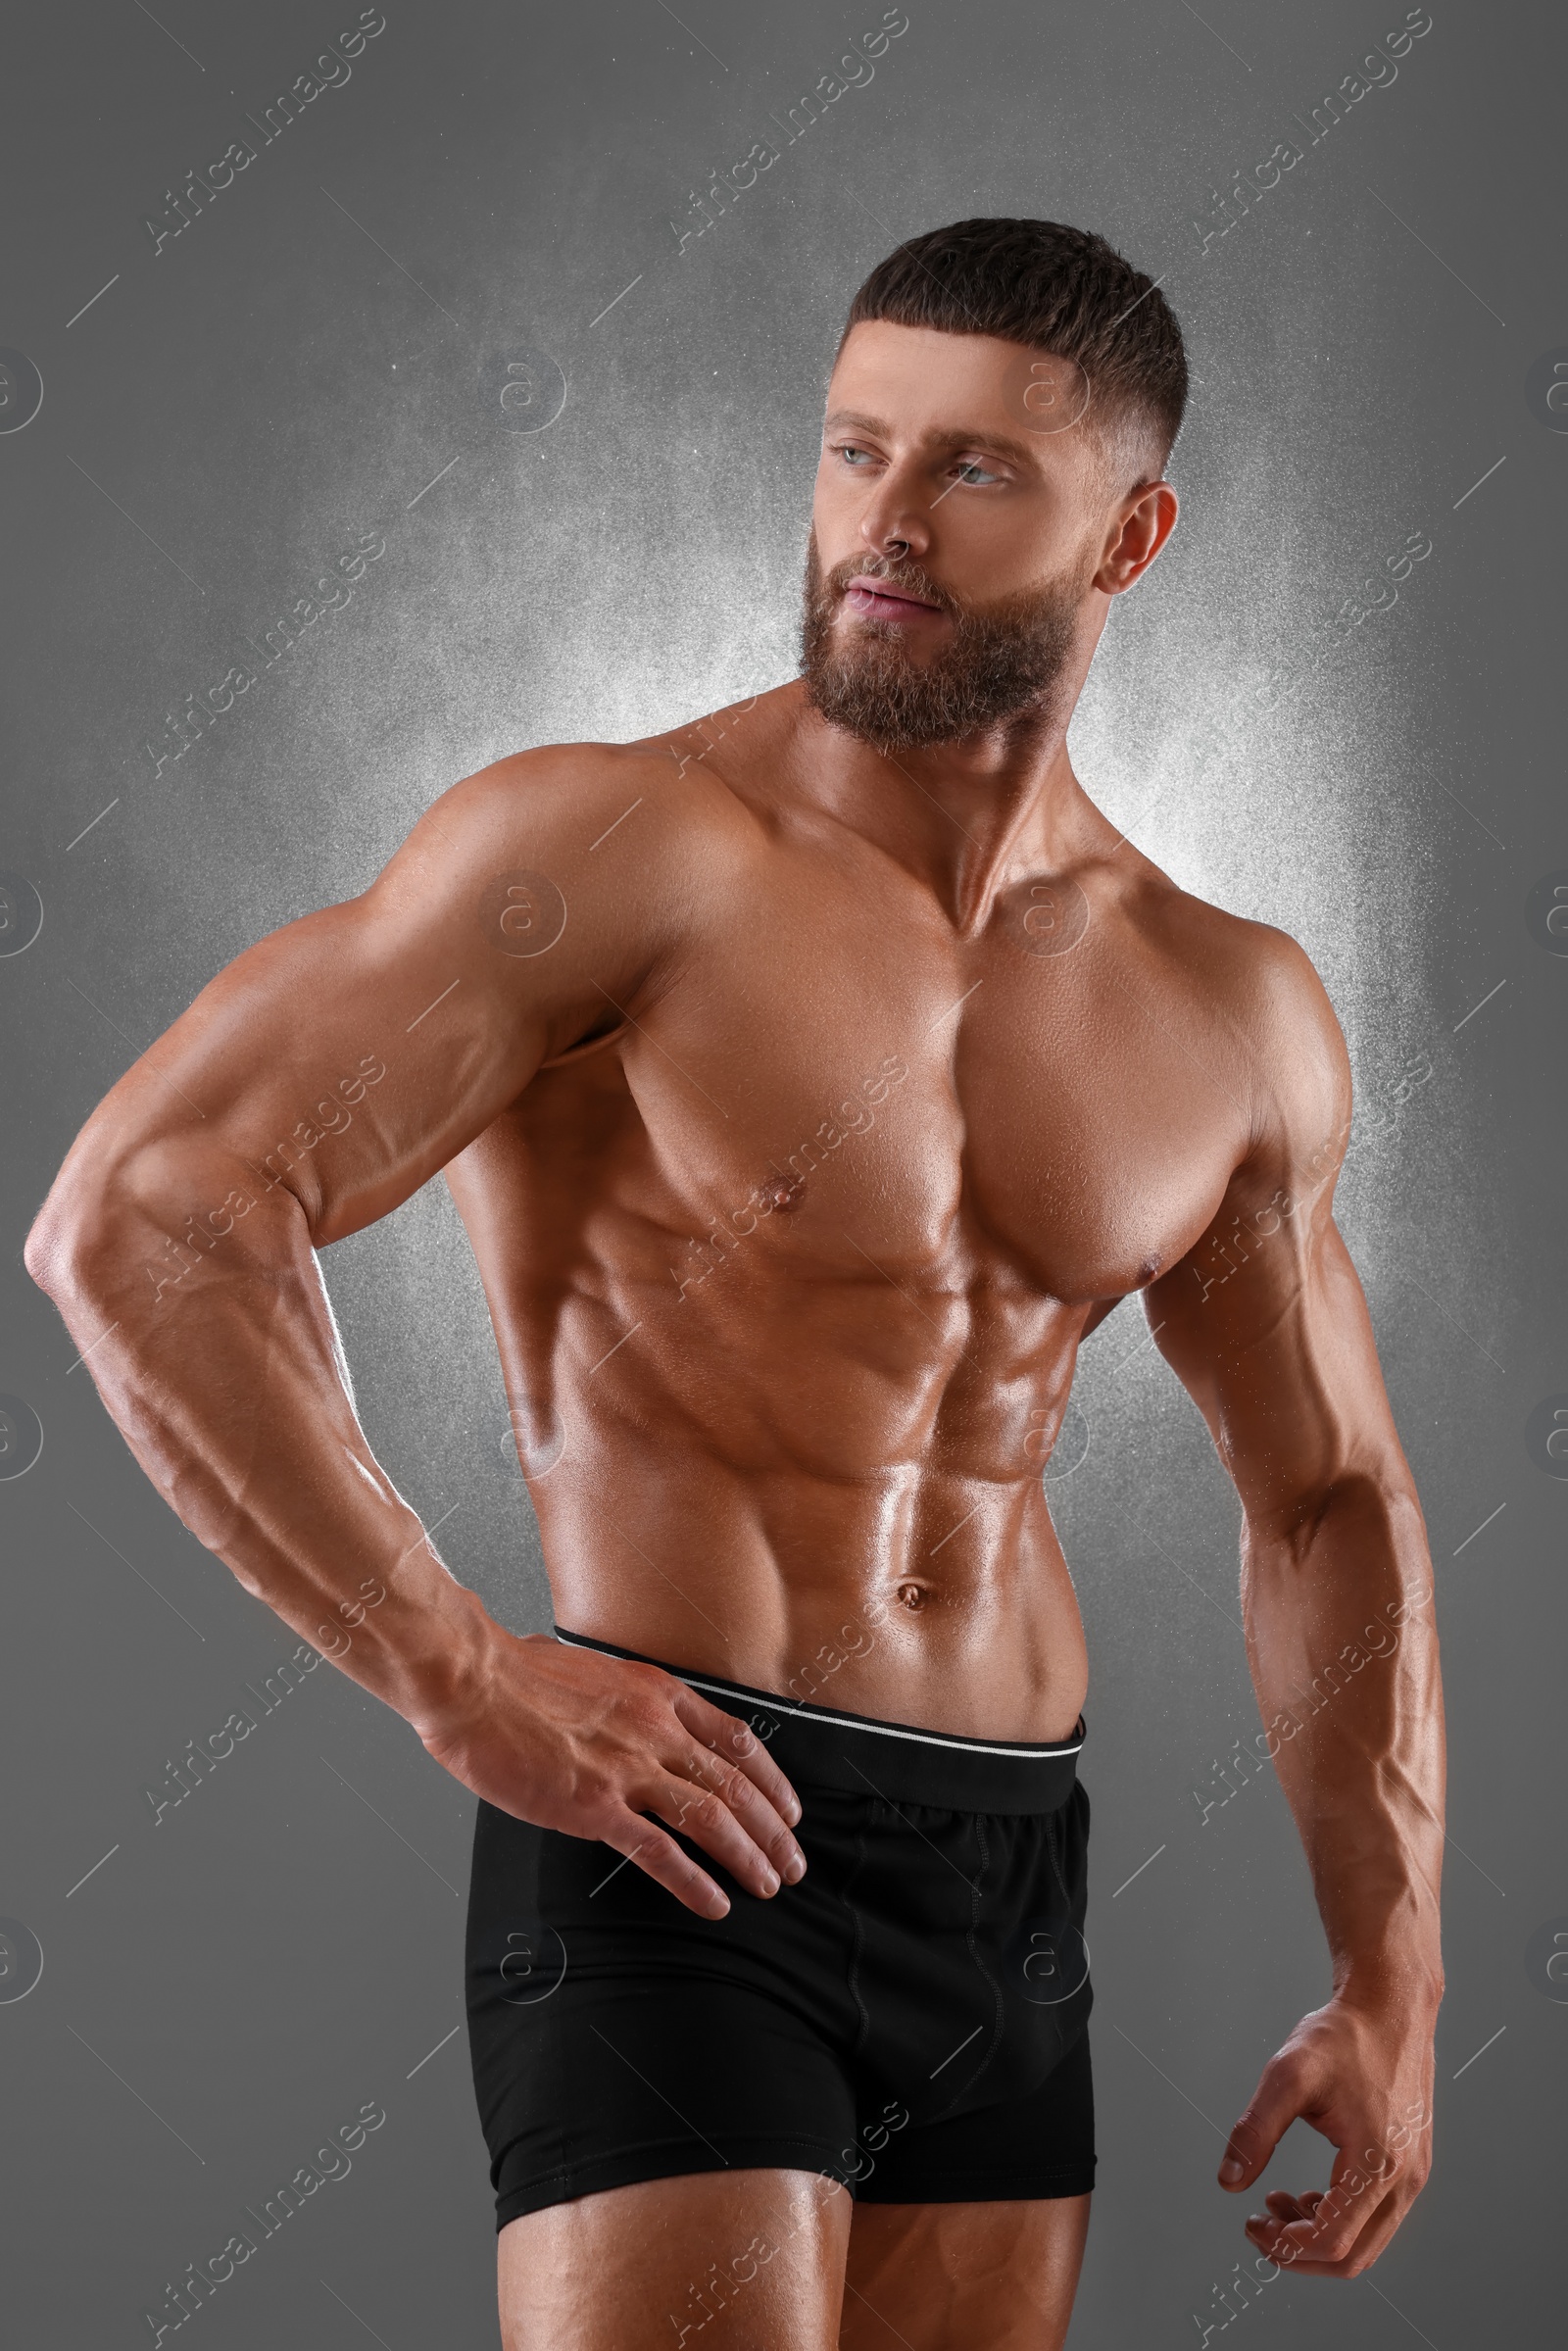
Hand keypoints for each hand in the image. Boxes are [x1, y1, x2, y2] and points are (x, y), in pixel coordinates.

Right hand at [417, 1628, 806, 1918]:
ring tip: (768, 1884)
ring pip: (711, 1818)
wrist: (474, 1681)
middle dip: (773, 1830)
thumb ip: (620, 1698)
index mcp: (657, 1694)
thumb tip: (622, 1710)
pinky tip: (713, 1902)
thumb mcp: (592, 1670)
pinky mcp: (595, 1807)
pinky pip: (658, 1851)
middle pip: (736, 1784)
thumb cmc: (515, 1674)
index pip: (736, 1739)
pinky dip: (693, 1882)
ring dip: (748, 1856)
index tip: (788, 1808)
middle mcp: (655, 1731)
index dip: (772, 1779)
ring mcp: (627, 1770)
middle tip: (792, 1861)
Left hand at [1217, 1995, 1433, 2275]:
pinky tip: (1310, 2194)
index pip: (1332, 2239)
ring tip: (1278, 2202)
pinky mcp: (1412, 2164)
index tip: (1252, 2225)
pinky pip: (1377, 2217)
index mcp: (1377, 2161)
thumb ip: (1255, 2130)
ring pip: (1368, 2242)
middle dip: (1300, 2252)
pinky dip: (1341, 2219)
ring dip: (1319, 2236)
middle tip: (1261, 2225)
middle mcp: (1405, 2177)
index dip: (1285, 2245)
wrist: (1391, 2007)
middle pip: (1354, 2256)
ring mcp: (1414, 2174)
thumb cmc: (1344, 2036)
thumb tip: (1229, 2180)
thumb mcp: (1287, 2075)